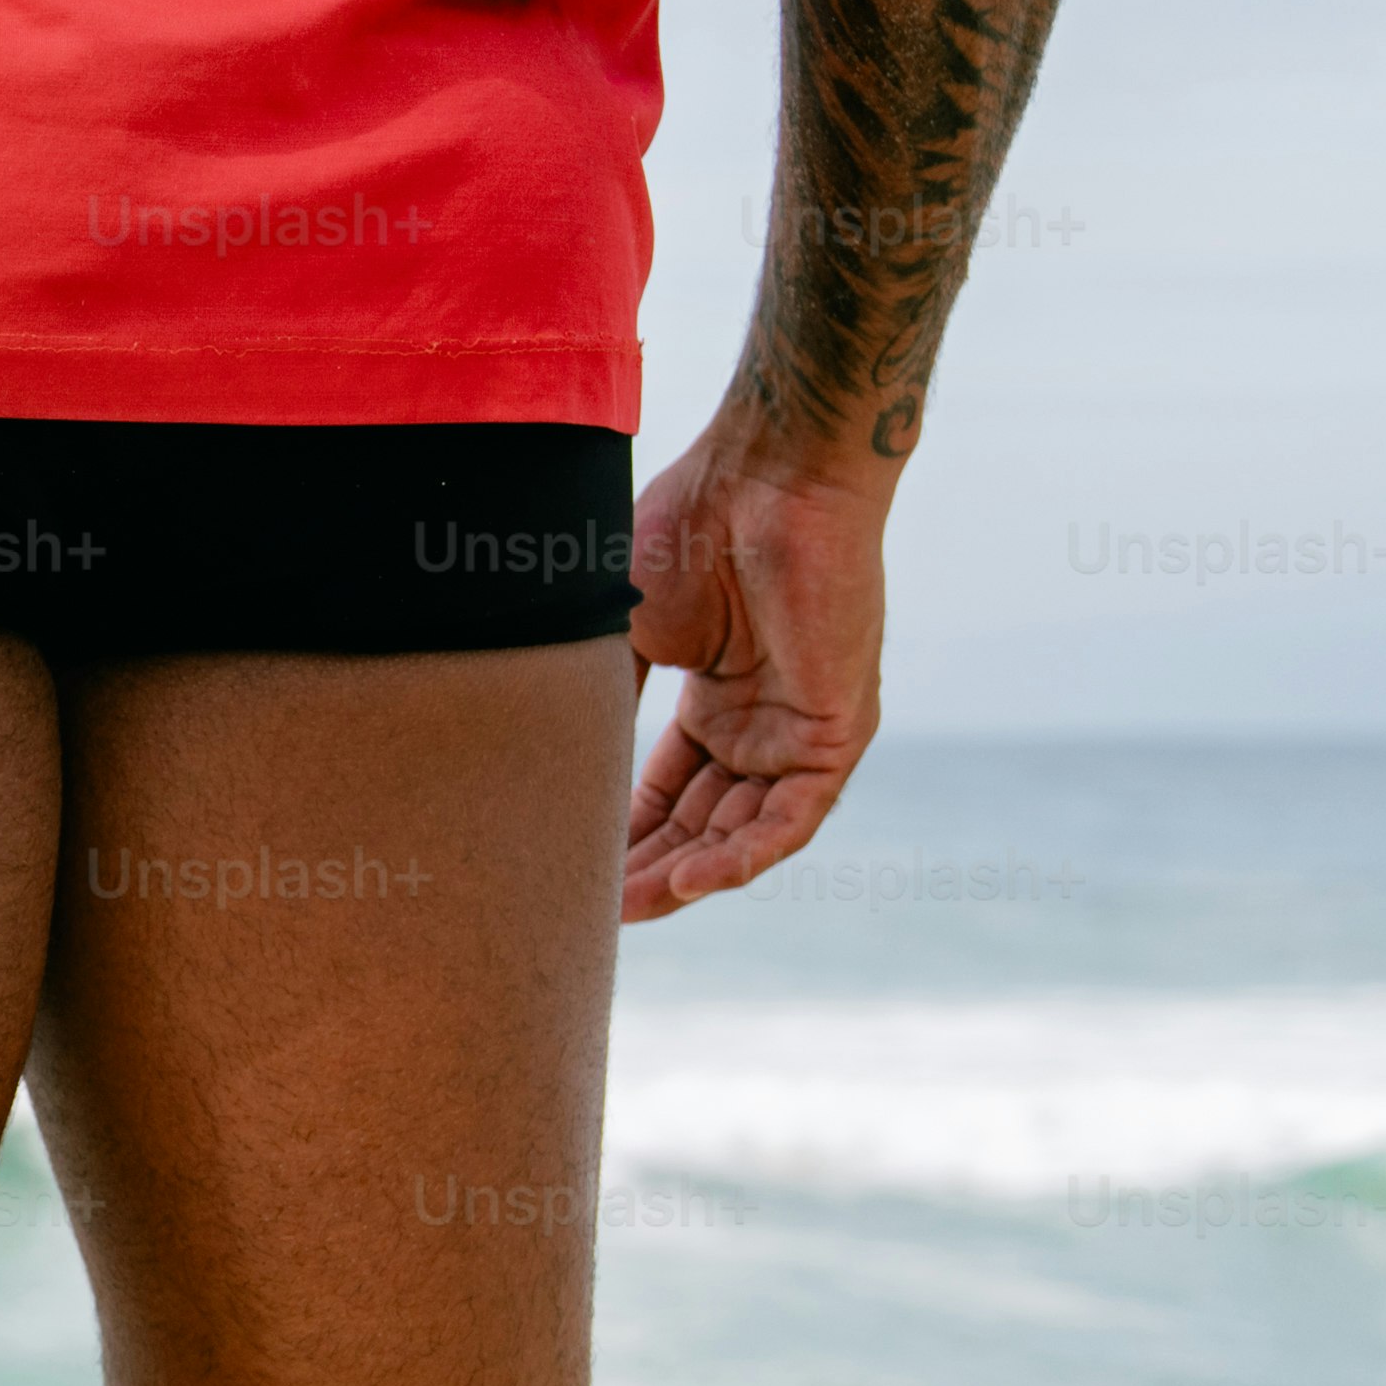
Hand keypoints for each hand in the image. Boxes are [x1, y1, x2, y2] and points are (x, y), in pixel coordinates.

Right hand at [617, 436, 895, 918]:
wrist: (763, 474)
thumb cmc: (690, 527)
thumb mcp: (621, 632)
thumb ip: (601, 704)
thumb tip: (546, 769)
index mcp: (717, 696)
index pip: (667, 790)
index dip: (622, 835)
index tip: (570, 874)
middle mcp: (762, 720)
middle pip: (702, 821)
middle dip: (649, 870)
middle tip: (591, 911)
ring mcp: (802, 726)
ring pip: (747, 830)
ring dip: (693, 876)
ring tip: (631, 909)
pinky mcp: (840, 726)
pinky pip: (795, 815)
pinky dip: (748, 855)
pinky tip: (693, 880)